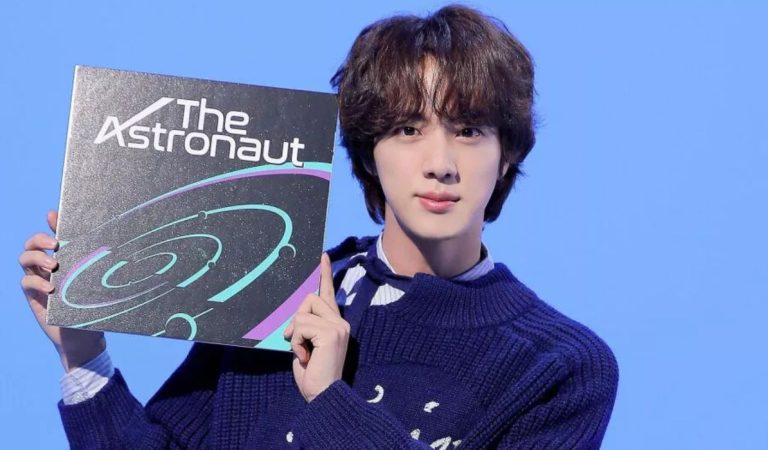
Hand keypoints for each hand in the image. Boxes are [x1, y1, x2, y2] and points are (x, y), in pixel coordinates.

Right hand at [19, 210, 105, 371]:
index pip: (54, 234)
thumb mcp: (100, 284)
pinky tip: (50, 288)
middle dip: (39, 238)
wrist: (85, 337)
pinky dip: (35, 281)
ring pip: (24, 258)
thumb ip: (101, 267)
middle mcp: (49, 266)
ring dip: (36, 257)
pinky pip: (25, 282)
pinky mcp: (33, 296)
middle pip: (32, 243)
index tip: (54, 215)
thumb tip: (121, 246)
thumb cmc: (97, 307)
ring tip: (54, 265)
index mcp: (65, 258)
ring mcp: (39, 280)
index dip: (51, 222)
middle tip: (54, 244)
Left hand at [284, 253, 349, 401]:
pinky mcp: (331, 332)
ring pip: (303, 311)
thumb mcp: (305, 345)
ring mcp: (338, 326)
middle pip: (309, 298)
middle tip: (295, 342)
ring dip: (295, 333)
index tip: (322, 256)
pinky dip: (296, 342)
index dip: (324, 274)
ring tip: (303, 353)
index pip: (328, 293)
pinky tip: (305, 357)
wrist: (323, 395)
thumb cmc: (313, 375)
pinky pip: (301, 325)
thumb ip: (305, 327)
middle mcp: (340, 322)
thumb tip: (296, 317)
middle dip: (296, 318)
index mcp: (335, 324)